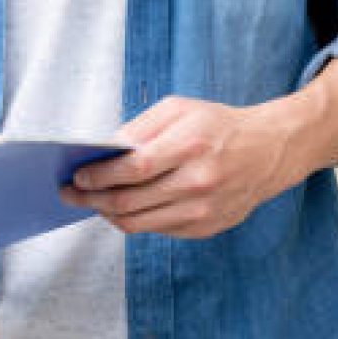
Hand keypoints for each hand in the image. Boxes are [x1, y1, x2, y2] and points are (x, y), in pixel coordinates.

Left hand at [61, 96, 294, 239]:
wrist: (267, 151)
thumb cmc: (216, 124)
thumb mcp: (178, 109)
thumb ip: (139, 128)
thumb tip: (104, 151)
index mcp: (189, 145)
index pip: (134, 168)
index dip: (100, 176)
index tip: (77, 176)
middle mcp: (198, 182)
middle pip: (132, 201)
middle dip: (93, 199)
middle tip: (70, 193)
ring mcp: (203, 210)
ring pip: (141, 223)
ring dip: (108, 214)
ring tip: (89, 202)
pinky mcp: (206, 227)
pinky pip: (159, 230)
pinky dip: (134, 220)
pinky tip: (120, 207)